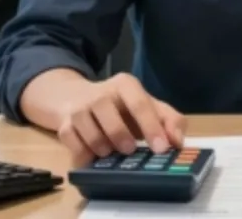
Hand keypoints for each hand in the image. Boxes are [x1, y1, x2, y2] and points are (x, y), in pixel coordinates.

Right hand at [55, 72, 185, 166]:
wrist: (74, 97)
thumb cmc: (119, 105)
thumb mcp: (147, 105)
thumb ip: (169, 120)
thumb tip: (177, 142)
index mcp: (125, 84)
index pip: (140, 104)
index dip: (152, 127)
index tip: (161, 148)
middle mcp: (101, 93)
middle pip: (112, 119)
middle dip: (122, 138)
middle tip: (130, 150)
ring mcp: (79, 108)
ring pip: (90, 133)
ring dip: (102, 148)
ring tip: (110, 152)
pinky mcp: (64, 124)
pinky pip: (72, 145)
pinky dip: (84, 155)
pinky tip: (92, 157)